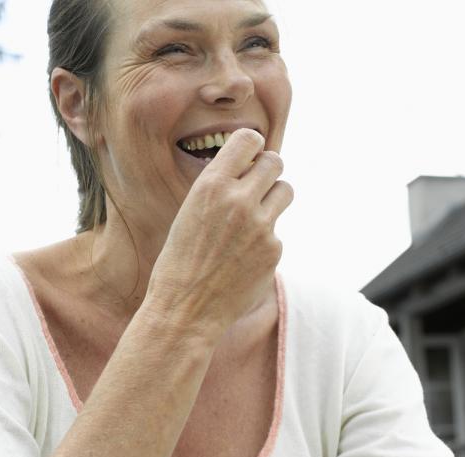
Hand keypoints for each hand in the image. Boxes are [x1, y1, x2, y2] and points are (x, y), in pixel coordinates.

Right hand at [146, 128, 293, 338]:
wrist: (184, 308)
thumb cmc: (180, 259)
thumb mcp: (190, 211)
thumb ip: (220, 189)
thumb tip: (251, 170)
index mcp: (211, 184)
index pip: (249, 139)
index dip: (252, 146)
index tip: (250, 156)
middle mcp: (239, 200)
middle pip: (275, 161)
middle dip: (268, 169)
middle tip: (258, 183)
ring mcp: (261, 226)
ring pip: (285, 191)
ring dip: (274, 198)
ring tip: (254, 217)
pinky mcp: (273, 250)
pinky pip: (277, 232)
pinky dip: (264, 241)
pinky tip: (242, 258)